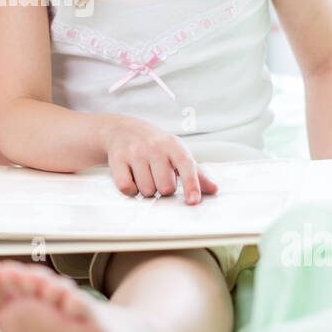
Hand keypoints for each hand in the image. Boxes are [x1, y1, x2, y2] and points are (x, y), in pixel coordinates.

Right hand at [100, 116, 218, 204]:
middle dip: (164, 189)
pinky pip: (127, 188)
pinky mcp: (117, 160)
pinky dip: (131, 190)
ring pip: (147, 190)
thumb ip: (196, 173)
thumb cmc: (156, 145)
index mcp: (173, 144)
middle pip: (165, 187)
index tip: (193, 201)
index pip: (186, 165)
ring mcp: (134, 152)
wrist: (123, 129)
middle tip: (159, 177)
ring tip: (145, 175)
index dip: (191, 184)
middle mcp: (154, 146)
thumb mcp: (177, 153)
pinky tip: (133, 178)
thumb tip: (214, 190)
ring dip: (147, 189)